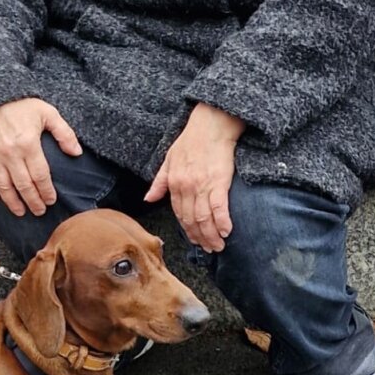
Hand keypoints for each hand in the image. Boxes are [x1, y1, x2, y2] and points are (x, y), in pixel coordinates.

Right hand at [0, 98, 80, 216]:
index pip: (40, 175)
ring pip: (3, 186)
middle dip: (32, 201)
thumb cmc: (22, 104)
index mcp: (28, 144)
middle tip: (39, 211)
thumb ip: (64, 133)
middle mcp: (10, 154)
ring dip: (12, 202)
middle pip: (23, 185)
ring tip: (20, 212)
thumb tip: (76, 152)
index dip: (46, 191)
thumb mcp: (48, 113)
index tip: (51, 200)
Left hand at [146, 103, 243, 251]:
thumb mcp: (168, 159)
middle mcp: (186, 187)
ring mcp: (202, 185)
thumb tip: (148, 199)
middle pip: (191, 220)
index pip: (179, 214)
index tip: (194, 241)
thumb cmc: (191, 140)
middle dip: (200, 238)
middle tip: (209, 249)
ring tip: (218, 245)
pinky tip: (226, 232)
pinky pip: (219, 208)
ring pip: (204, 218)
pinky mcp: (218, 181)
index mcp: (174, 183)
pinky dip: (221, 222)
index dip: (187, 230)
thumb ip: (159, 182)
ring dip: (211, 235)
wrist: (210, 125)